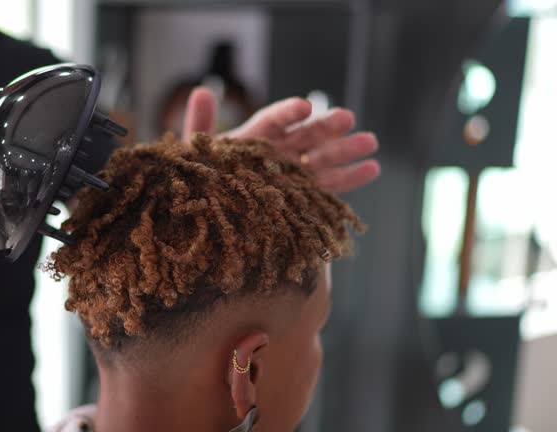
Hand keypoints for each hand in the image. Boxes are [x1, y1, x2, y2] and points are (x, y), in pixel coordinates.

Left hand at [182, 87, 380, 193]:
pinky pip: (327, 187)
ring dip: (346, 150)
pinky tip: (371, 168)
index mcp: (253, 137)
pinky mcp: (303, 197)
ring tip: (370, 142)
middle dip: (326, 127)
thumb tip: (201, 90)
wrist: (206, 219)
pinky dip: (349, 179)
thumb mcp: (195, 154)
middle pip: (304, 136)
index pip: (273, 120)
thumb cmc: (198, 183)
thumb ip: (201, 124)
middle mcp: (277, 152)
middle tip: (347, 118)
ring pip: (322, 159)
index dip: (288, 113)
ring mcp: (292, 174)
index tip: (304, 107)